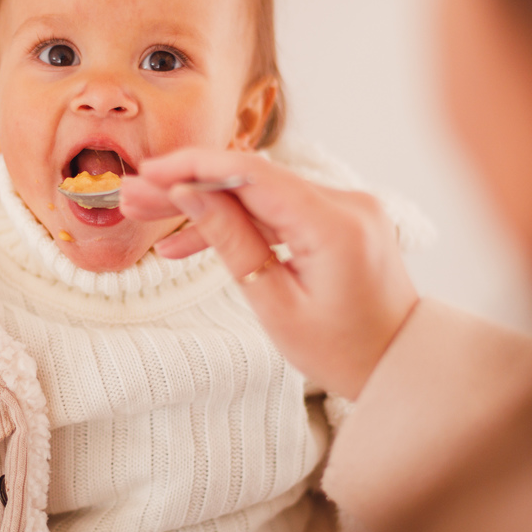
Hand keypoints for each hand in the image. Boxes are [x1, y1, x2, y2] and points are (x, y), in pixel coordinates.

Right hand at [120, 148, 418, 398]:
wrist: (400, 366)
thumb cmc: (342, 352)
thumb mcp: (275, 305)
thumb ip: (232, 242)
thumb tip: (188, 193)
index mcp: (335, 225)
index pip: (252, 173)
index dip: (193, 166)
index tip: (147, 171)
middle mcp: (346, 203)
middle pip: (251, 179)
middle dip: (187, 186)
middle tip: (132, 196)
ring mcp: (346, 207)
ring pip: (260, 193)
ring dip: (205, 204)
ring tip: (148, 217)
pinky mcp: (341, 217)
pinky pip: (280, 210)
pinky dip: (239, 221)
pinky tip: (189, 241)